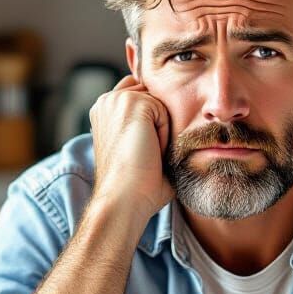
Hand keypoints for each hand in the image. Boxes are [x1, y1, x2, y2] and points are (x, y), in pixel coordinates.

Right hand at [89, 75, 173, 219]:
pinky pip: (164, 111)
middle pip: (155, 96)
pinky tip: (151, 151)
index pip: (143, 95)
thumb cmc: (137, 184)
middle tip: (149, 154)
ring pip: (161, 104)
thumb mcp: (142, 148)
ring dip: (162, 130)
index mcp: (106, 111)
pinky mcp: (131, 102)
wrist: (125, 198)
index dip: (155, 119)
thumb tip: (186, 121)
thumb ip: (152, 126)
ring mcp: (117, 99)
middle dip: (160, 122)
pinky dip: (165, 133)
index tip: (151, 147)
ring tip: (149, 154)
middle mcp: (107, 101)